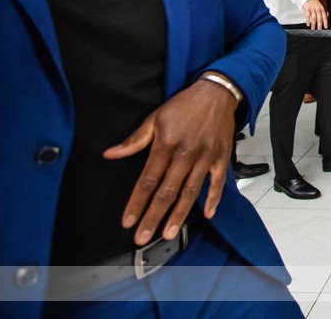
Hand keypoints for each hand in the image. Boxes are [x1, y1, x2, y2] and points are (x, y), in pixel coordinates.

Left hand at [104, 76, 237, 243]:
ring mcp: (205, 157)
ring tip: (168, 233)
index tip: (128, 221)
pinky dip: (213, 199)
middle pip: (167, 192)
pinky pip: (218, 183)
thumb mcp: (155, 118)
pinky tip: (207, 214)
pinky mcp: (221, 158)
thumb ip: (134, 140)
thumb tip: (110, 154)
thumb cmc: (184, 105)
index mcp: (166, 145)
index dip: (136, 203)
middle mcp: (186, 154)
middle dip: (153, 217)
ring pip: (190, 192)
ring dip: (179, 214)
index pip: (148, 180)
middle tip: (143, 237)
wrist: (216, 93)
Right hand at [303, 0, 327, 29]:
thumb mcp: (320, 7)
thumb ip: (322, 13)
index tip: (325, 27)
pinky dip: (308, 21)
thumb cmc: (315, 3)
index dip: (325, 22)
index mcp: (322, 9)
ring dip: (313, 24)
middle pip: (319, 18)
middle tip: (319, 30)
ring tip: (313, 28)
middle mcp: (317, 9)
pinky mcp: (307, 9)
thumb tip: (324, 21)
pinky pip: (307, 16)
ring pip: (313, 18)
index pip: (324, 16)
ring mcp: (312, 9)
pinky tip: (308, 24)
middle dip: (319, 25)